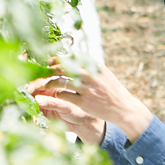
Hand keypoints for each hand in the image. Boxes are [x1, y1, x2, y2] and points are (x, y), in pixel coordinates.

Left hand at [32, 59, 152, 142]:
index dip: (57, 59)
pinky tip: (57, 95)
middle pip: (63, 68)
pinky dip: (58, 94)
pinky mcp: (83, 102)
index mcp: (94, 66)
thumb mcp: (103, 73)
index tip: (49, 60)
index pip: (71, 58)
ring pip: (61, 82)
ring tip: (46, 85)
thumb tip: (74, 56)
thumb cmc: (111, 90)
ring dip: (51, 83)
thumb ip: (89, 65)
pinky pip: (64, 96)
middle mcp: (90, 75)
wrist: (122, 107)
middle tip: (42, 71)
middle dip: (50, 69)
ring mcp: (86, 89)